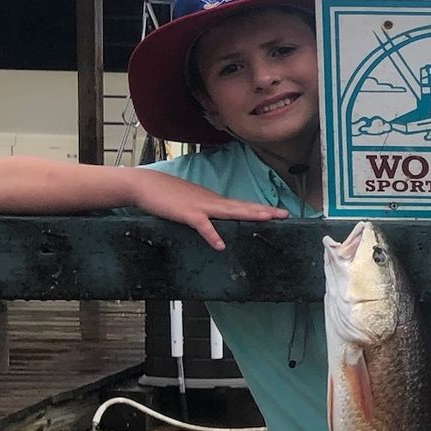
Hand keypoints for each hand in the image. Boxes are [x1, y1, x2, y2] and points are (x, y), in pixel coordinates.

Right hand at [133, 172, 286, 249]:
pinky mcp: (186, 214)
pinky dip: (212, 235)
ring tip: (268, 219)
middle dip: (264, 211)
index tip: (278, 211)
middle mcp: (212, 202)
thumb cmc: (166, 195)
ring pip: (229, 212)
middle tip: (285, 214)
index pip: (241, 205)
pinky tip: (221, 245)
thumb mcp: (191, 202)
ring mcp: (200, 207)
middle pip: (242, 207)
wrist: (144, 185)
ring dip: (249, 215)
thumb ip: (204, 211)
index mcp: (213, 201)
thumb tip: (214, 221)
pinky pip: (202, 226)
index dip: (260, 208)